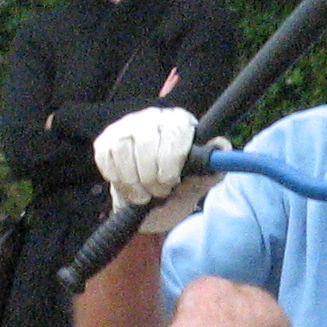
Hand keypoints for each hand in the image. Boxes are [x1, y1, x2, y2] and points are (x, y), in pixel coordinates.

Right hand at [94, 107, 225, 233]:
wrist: (152, 208)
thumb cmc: (179, 191)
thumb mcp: (198, 184)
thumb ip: (212, 168)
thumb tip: (221, 146)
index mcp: (180, 123)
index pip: (174, 131)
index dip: (171, 162)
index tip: (172, 182)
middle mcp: (152, 118)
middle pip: (146, 141)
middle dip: (152, 176)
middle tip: (159, 192)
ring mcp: (126, 127)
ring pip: (123, 149)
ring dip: (133, 181)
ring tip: (145, 195)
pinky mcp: (105, 141)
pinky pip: (106, 157)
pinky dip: (118, 180)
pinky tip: (130, 189)